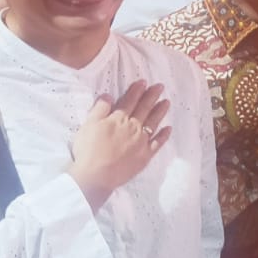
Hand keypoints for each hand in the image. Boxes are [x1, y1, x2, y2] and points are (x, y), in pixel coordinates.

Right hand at [69, 82, 170, 209]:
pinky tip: (168, 129)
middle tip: (160, 87)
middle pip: (144, 109)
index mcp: (119, 119)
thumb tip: (108, 95)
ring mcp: (141, 142)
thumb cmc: (89, 150)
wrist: (96, 176)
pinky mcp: (145, 156)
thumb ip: (99, 109)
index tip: (144, 82)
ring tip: (167, 102)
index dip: (137, 90)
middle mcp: (133, 127)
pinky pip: (157, 143)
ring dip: (160, 111)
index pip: (130, 101)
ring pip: (153, 123)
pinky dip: (164, 135)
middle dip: (152, 96)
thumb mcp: (89, 125)